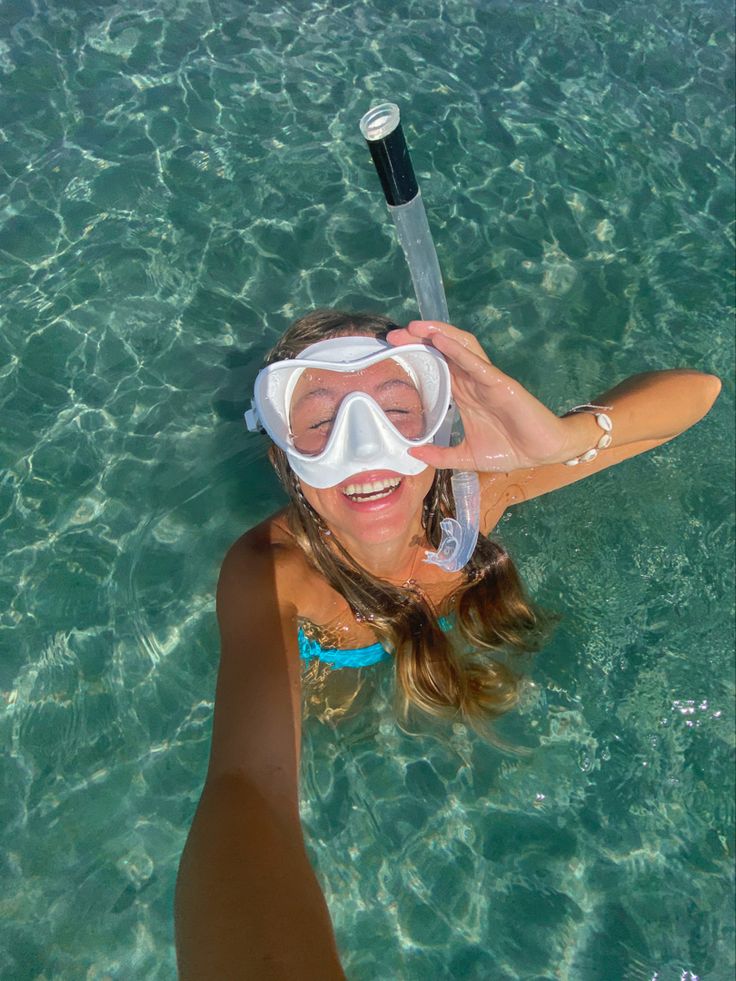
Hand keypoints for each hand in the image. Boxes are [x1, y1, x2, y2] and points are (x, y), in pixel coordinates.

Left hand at [387, 320, 571, 472]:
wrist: (542, 453)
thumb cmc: (509, 449)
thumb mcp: (467, 457)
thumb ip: (441, 456)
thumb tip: (412, 454)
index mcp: (463, 394)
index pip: (435, 367)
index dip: (415, 356)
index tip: (390, 351)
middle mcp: (473, 381)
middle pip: (444, 351)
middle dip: (420, 340)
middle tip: (394, 335)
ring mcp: (487, 379)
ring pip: (460, 347)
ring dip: (438, 334)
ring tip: (416, 327)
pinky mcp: (502, 384)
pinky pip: (478, 363)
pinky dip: (459, 351)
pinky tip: (441, 341)